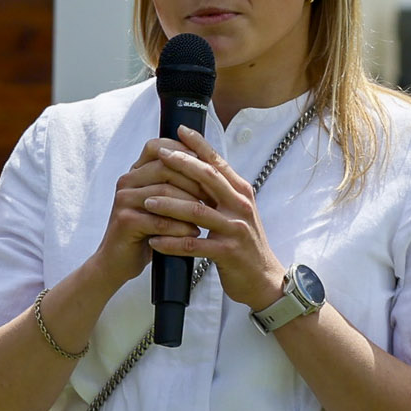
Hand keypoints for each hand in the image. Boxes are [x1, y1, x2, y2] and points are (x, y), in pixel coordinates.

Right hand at [98, 139, 227, 288]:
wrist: (117, 261)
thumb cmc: (145, 231)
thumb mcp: (159, 204)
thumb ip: (174, 184)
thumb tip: (209, 167)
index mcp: (135, 173)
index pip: (157, 147)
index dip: (183, 152)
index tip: (208, 166)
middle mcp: (127, 181)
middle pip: (165, 168)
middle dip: (194, 181)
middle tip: (215, 195)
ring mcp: (123, 200)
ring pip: (164, 194)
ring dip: (190, 206)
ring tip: (207, 217)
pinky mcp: (125, 221)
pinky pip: (159, 220)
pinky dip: (180, 227)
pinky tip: (193, 233)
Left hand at [135, 128, 287, 310]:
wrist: (264, 280)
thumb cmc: (245, 245)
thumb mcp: (238, 213)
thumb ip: (222, 193)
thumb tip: (199, 168)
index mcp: (241, 194)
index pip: (218, 163)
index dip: (199, 145)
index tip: (179, 130)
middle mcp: (240, 206)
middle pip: (208, 178)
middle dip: (181, 164)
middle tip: (159, 156)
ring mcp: (234, 229)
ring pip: (196, 210)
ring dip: (169, 205)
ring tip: (146, 202)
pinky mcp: (227, 252)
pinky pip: (193, 245)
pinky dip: (171, 242)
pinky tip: (153, 241)